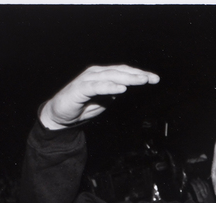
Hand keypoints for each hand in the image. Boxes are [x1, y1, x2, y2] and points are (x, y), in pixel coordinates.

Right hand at [39, 65, 159, 129]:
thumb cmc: (83, 107)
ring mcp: (87, 80)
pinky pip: (97, 87)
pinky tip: (121, 89)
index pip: (124, 72)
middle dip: (138, 75)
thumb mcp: (104, 100)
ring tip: (142, 81)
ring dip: (128, 78)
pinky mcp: (80, 89)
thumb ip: (114, 92)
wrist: (60, 117)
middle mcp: (96, 74)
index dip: (139, 74)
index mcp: (103, 75)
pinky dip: (110, 86)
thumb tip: (127, 87)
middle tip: (152, 78)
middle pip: (120, 72)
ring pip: (111, 76)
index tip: (155, 79)